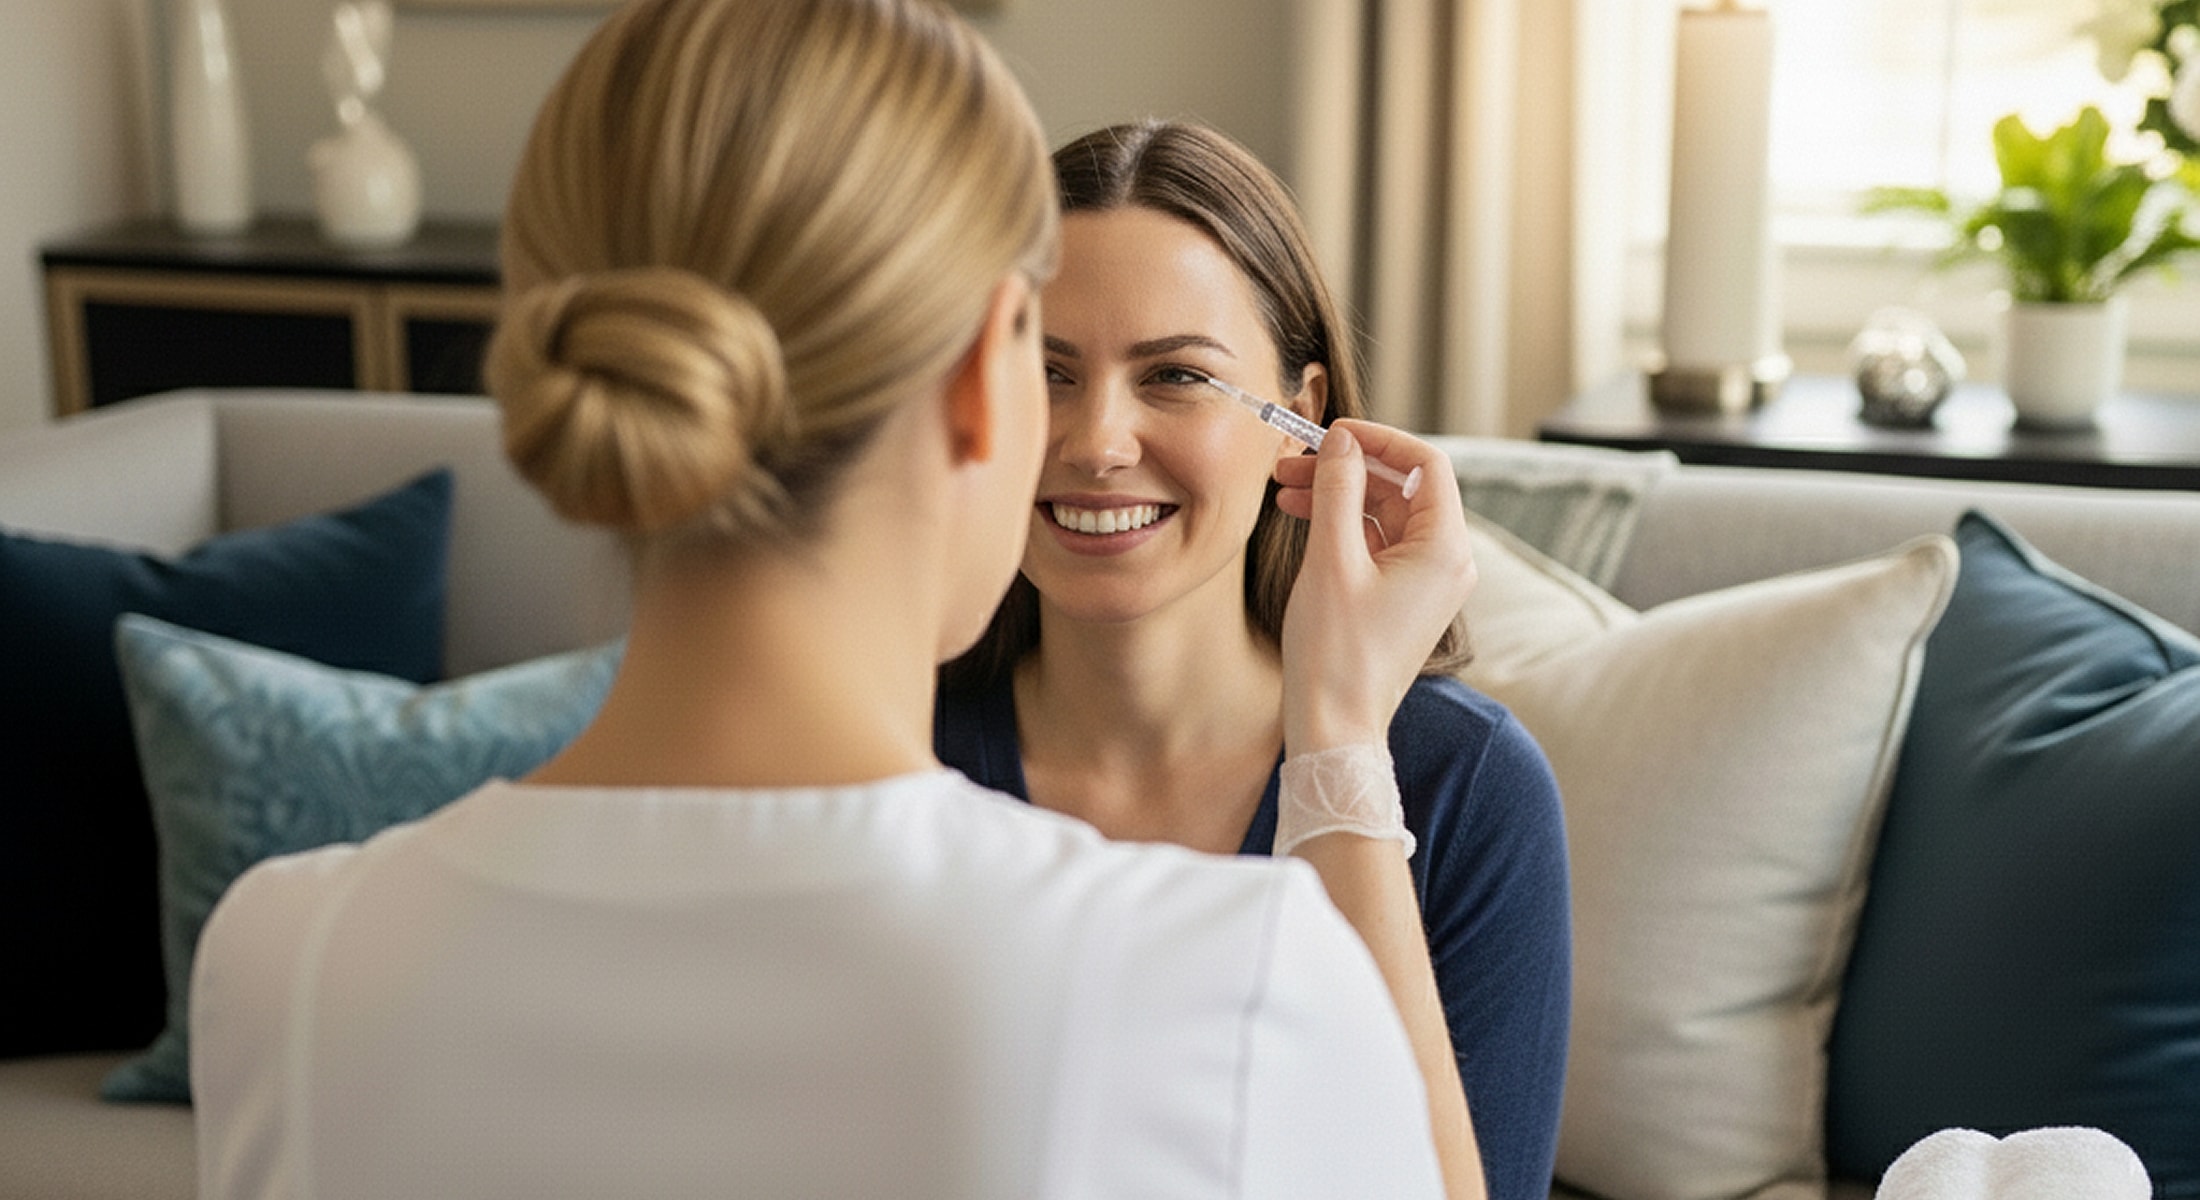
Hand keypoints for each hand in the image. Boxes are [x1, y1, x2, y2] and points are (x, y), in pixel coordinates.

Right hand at [1273, 421, 1475, 753]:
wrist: (1335, 727)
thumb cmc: (1335, 653)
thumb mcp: (1330, 559)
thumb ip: (1336, 490)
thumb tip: (1339, 441)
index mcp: (1445, 548)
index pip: (1426, 464)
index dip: (1378, 439)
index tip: (1332, 433)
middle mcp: (1448, 562)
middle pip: (1404, 488)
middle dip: (1349, 468)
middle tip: (1294, 462)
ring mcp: (1428, 582)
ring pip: (1387, 515)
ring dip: (1340, 496)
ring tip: (1287, 489)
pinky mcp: (1405, 598)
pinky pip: (1380, 544)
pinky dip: (1345, 526)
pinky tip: (1303, 518)